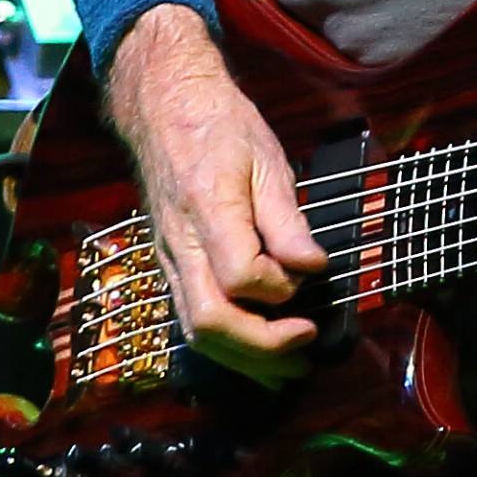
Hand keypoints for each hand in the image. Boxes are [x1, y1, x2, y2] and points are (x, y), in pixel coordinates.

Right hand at [102, 6, 329, 385]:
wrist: (164, 109)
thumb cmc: (220, 127)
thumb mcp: (266, 159)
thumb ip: (287, 220)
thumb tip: (312, 268)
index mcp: (207, 209)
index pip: (239, 274)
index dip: (279, 286)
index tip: (311, 273)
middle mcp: (180, 243)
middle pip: (209, 321)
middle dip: (261, 346)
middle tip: (307, 344)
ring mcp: (169, 258)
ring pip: (195, 330)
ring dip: (244, 358)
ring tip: (290, 368)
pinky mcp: (169, 265)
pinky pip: (190, 317)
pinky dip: (226, 344)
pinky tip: (258, 352)